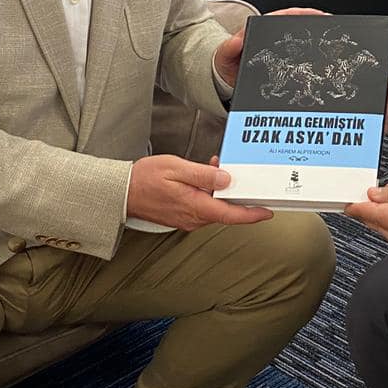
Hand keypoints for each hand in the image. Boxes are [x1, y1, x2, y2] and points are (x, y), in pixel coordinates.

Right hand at [127, 154, 272, 228]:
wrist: (120, 192)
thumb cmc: (144, 179)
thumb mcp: (176, 168)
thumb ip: (203, 174)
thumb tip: (226, 179)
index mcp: (195, 207)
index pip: (230, 215)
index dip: (252, 214)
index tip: (267, 211)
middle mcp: (194, 218)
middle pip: (226, 212)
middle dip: (238, 196)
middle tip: (248, 179)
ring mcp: (187, 219)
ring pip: (215, 209)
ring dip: (222, 193)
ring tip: (220, 169)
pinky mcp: (182, 216)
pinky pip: (203, 207)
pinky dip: (210, 195)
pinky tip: (206, 178)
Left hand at [212, 6, 327, 88]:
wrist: (225, 80)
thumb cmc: (225, 64)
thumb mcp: (224, 55)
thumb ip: (229, 48)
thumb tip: (237, 40)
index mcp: (261, 30)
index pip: (284, 17)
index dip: (301, 14)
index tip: (315, 13)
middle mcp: (272, 38)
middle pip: (298, 26)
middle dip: (316, 24)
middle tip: (332, 24)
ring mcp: (279, 50)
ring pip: (301, 41)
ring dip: (316, 39)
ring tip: (333, 39)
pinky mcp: (281, 64)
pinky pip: (298, 58)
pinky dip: (311, 59)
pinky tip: (323, 61)